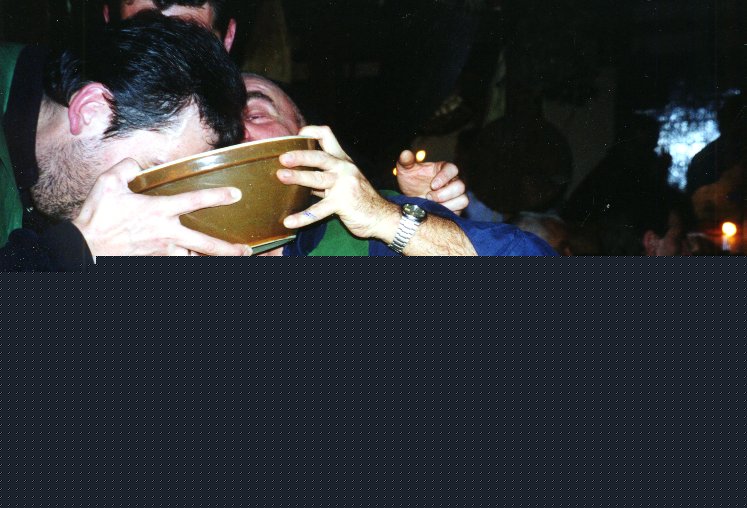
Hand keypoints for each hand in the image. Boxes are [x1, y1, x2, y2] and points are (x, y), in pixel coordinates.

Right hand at [72, 158, 253, 256]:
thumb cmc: (97, 217)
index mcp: (158, 211)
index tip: (236, 195)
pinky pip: (177, 263)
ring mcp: (162, 252)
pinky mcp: (155, 262)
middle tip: (245, 250)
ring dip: (208, 258)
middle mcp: (166, 234)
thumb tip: (137, 164)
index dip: (217, 196)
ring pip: (194, 257)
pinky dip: (186, 260)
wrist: (84, 250)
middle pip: (206, 243)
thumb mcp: (108, 184)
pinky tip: (195, 259)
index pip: (195, 200)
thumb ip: (127, 168)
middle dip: (228, 249)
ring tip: (225, 259)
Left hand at [276, 125, 398, 239]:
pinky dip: (302, 217)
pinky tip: (289, 222)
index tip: (295, 137)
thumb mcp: (343, 181)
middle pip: (320, 156)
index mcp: (342, 160)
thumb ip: (322, 176)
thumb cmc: (359, 199)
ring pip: (318, 178)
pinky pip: (318, 210)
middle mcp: (344, 168)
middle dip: (301, 155)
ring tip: (281, 177)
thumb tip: (296, 174)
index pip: (326, 135)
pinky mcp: (342, 203)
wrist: (382, 216)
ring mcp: (344, 185)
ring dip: (298, 177)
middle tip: (283, 158)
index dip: (310, 132)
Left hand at [396, 150, 467, 214]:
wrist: (410, 200)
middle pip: (460, 186)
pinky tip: (436, 211)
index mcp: (443, 169)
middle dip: (444, 194)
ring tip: (432, 205)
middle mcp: (453, 181)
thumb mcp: (406, 171)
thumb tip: (405, 153)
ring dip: (448, 204)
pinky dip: (448, 211)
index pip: (452, 169)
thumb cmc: (411, 182)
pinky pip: (459, 210)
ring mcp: (456, 195)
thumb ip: (406, 161)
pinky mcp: (456, 208)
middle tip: (428, 197)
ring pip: (463, 199)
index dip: (445, 177)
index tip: (433, 185)